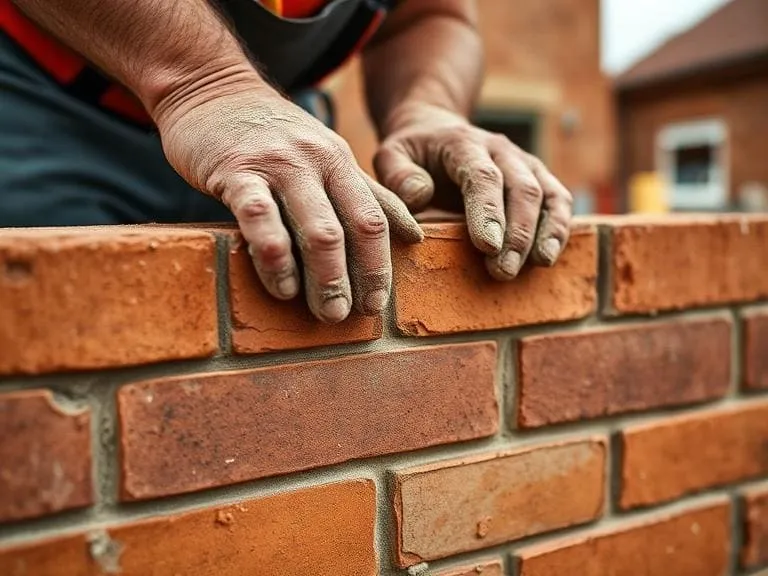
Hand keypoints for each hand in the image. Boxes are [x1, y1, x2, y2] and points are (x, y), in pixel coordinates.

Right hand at [153, 73, 422, 323]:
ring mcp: (277, 164)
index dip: (379, 266)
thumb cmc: (273, 137)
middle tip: (348, 317)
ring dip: (324, 278)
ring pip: (314, 228)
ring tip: (325, 313)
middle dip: (355, 279)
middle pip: (351, 228)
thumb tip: (415, 235)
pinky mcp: (235, 170)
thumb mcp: (327, 156)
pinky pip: (260, 218)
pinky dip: (275, 258)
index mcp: (340, 162)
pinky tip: (281, 288)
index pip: (373, 219)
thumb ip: (369, 195)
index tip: (376, 306)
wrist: (212, 89)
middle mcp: (316, 161)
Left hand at [374, 104, 572, 278]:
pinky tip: (549, 257)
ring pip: (546, 194)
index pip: (482, 177)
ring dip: (544, 232)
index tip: (487, 245)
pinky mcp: (538, 178)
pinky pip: (557, 201)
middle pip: (521, 188)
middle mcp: (500, 150)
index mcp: (463, 144)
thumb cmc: (412, 153)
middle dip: (517, 233)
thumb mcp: (390, 155)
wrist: (436, 130)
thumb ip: (398, 174)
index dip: (488, 211)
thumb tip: (420, 196)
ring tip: (537, 265)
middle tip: (504, 270)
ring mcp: (523, 163)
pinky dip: (559, 228)